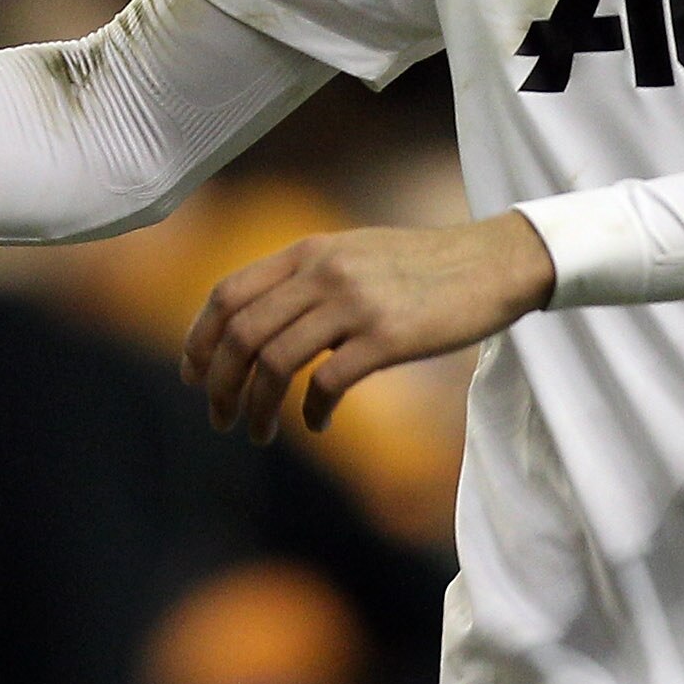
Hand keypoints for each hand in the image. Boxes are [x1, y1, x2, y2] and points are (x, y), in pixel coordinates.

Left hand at [181, 212, 556, 441]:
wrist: (493, 262)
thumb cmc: (421, 265)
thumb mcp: (352, 253)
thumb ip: (306, 277)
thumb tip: (257, 321)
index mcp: (307, 251)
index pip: (228, 293)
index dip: (200, 338)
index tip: (191, 374)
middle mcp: (323, 273)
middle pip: (242, 334)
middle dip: (219, 384)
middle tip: (219, 418)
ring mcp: (355, 304)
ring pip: (276, 362)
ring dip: (257, 407)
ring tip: (258, 432)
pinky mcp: (388, 338)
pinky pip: (328, 383)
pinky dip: (312, 411)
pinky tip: (317, 423)